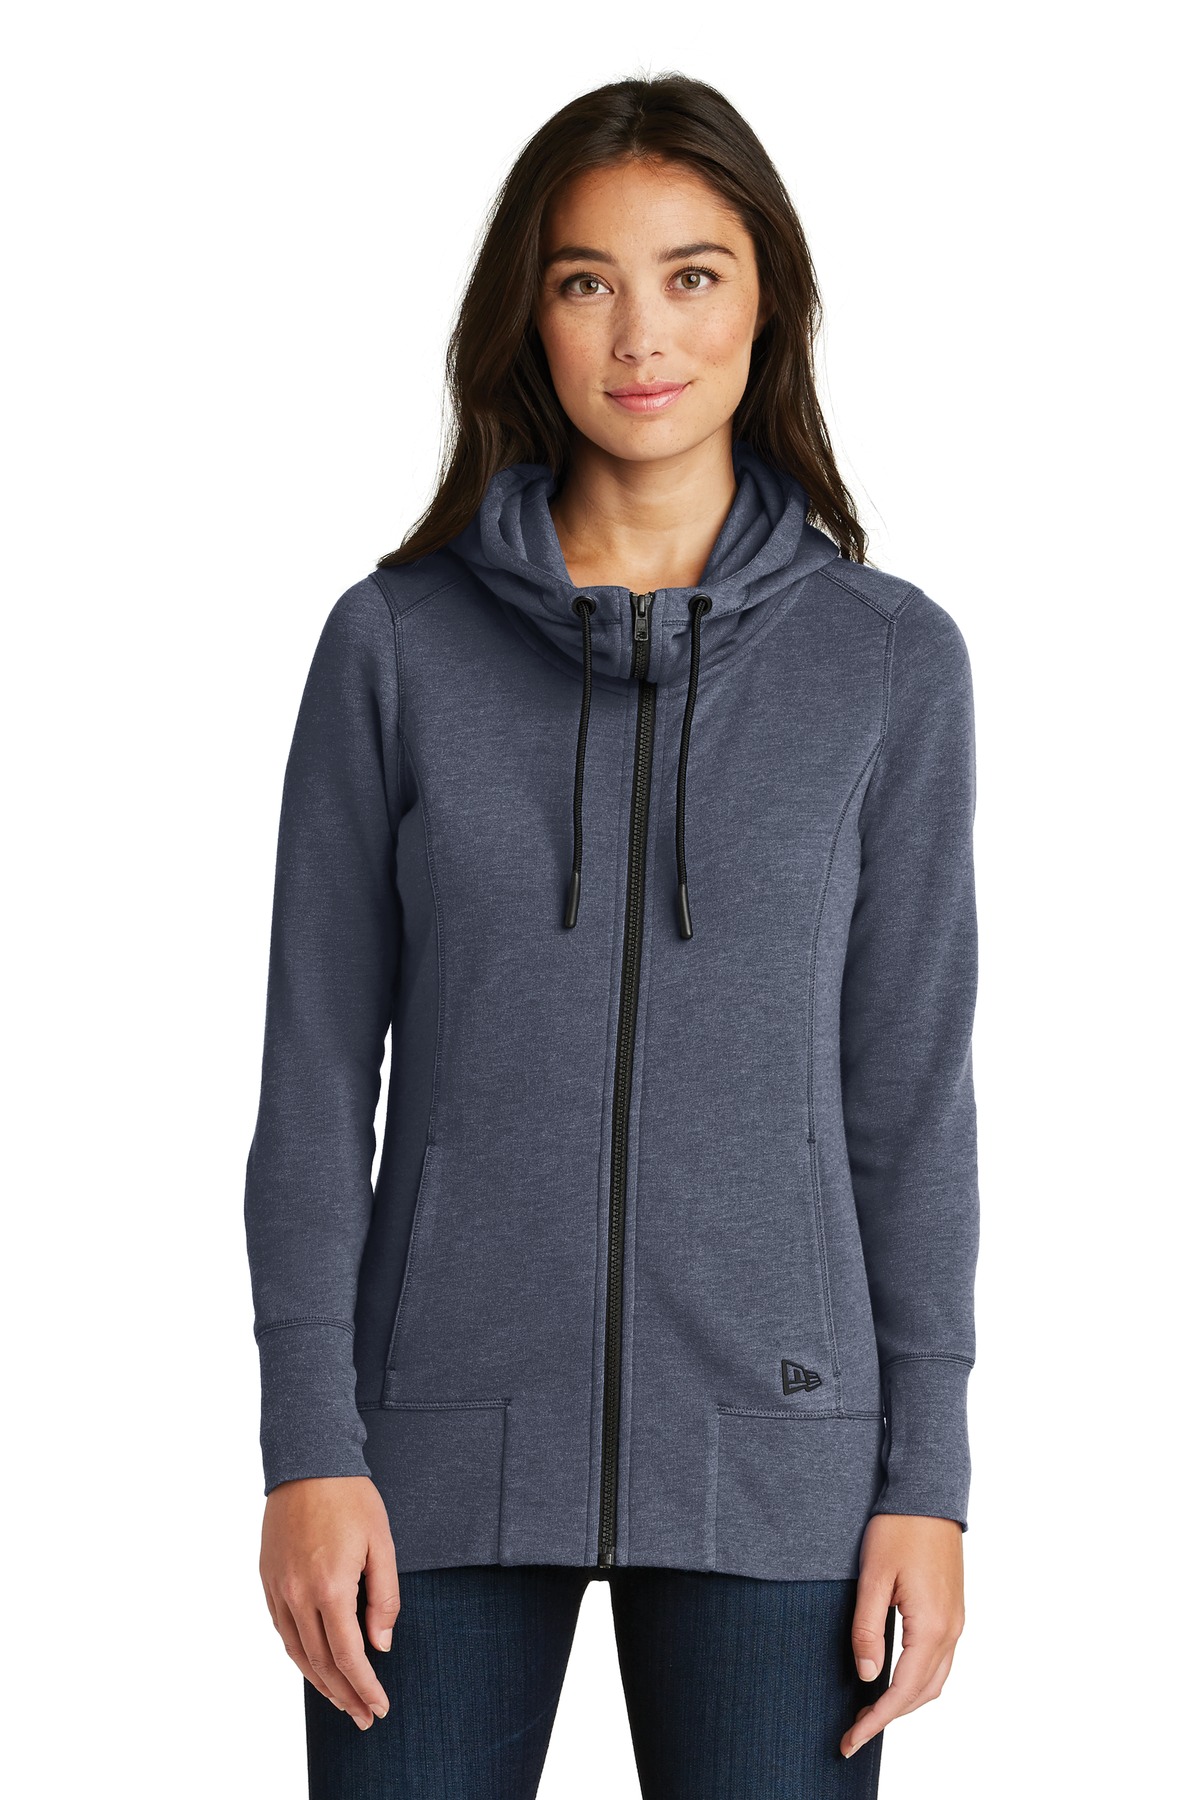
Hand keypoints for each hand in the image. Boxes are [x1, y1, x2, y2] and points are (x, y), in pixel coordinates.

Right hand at [259, 1475, 400, 1728]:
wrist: (306, 1462)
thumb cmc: (350, 1498)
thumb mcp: (381, 1542)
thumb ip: (383, 1596)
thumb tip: (381, 1644)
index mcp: (330, 1587)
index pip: (348, 1655)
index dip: (364, 1686)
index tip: (379, 1707)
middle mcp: (298, 1595)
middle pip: (321, 1662)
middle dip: (345, 1695)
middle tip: (364, 1717)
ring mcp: (278, 1588)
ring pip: (297, 1652)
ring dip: (320, 1683)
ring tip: (342, 1702)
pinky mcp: (267, 1580)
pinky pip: (282, 1631)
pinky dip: (299, 1655)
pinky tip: (314, 1664)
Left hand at [840, 1513, 965, 1759]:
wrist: (929, 1493)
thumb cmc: (898, 1528)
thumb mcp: (873, 1576)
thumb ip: (867, 1628)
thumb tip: (867, 1676)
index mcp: (931, 1626)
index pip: (902, 1691)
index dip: (876, 1720)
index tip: (851, 1741)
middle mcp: (951, 1630)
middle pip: (923, 1694)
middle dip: (889, 1717)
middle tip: (854, 1731)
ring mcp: (956, 1621)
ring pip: (936, 1680)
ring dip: (906, 1702)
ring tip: (870, 1711)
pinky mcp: (953, 1610)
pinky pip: (940, 1660)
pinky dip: (918, 1681)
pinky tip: (894, 1678)